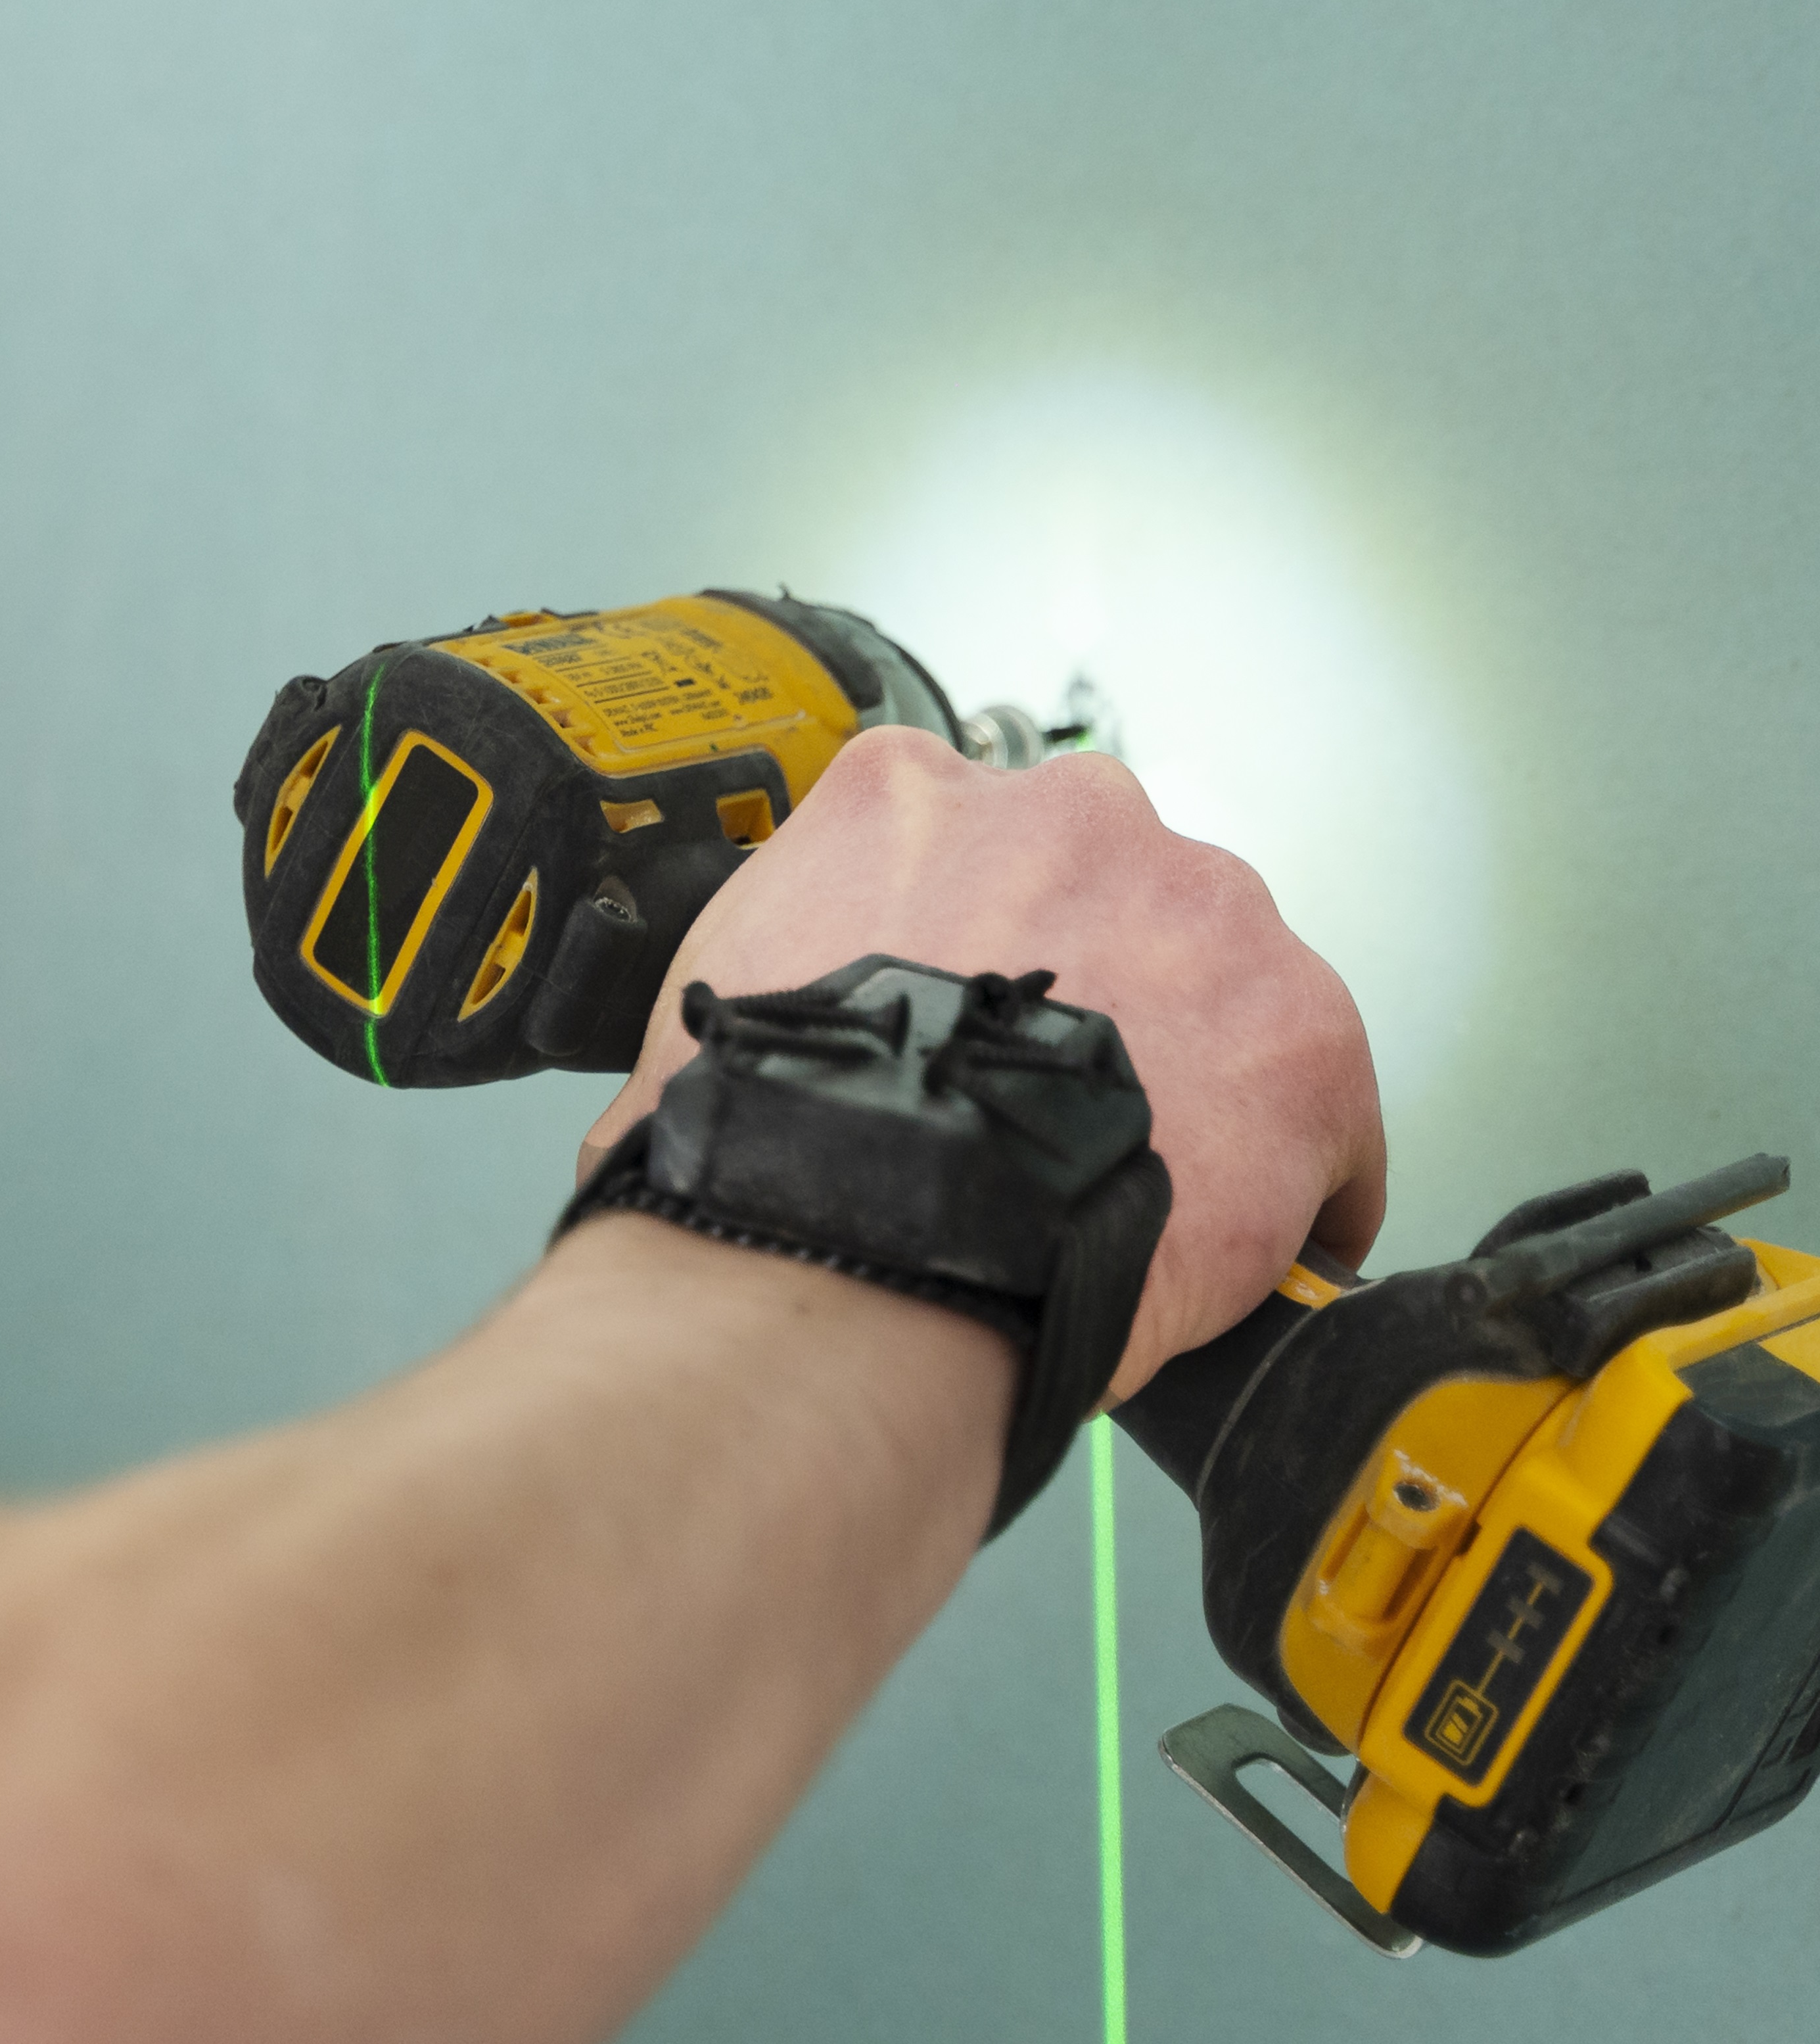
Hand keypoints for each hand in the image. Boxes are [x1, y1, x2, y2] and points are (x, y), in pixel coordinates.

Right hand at [572, 730, 1382, 1399]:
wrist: (863, 1223)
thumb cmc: (776, 1130)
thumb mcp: (719, 1001)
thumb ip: (775, 978)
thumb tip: (734, 1076)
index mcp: (906, 794)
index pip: (971, 841)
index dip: (978, 945)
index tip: (975, 1018)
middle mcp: (1069, 812)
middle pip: (1112, 894)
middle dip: (1098, 992)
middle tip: (1050, 1107)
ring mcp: (1198, 903)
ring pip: (1224, 986)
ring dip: (1195, 1069)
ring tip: (1141, 1183)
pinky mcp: (1298, 1023)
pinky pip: (1324, 1112)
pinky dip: (1295, 1180)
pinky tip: (1238, 1249)